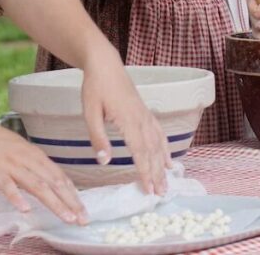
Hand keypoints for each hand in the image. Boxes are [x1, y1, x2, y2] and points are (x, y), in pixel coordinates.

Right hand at [0, 114, 88, 224]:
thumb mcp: (18, 150)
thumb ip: (32, 165)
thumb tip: (45, 178)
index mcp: (34, 155)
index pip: (59, 176)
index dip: (73, 194)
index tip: (83, 209)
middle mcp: (27, 159)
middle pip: (54, 182)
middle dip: (70, 202)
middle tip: (83, 219)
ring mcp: (11, 165)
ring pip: (37, 185)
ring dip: (53, 203)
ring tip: (66, 217)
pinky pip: (7, 185)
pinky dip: (16, 197)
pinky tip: (25, 209)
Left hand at [79, 48, 171, 195]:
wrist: (105, 65)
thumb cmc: (95, 88)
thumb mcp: (90, 113)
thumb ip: (98, 137)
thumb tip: (105, 161)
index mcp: (128, 121)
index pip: (140, 152)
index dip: (145, 172)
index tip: (148, 189)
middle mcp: (141, 119)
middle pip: (153, 151)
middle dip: (157, 174)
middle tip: (161, 193)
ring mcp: (145, 115)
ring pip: (159, 143)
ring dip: (163, 163)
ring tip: (169, 180)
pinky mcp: (145, 112)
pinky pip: (159, 132)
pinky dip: (166, 147)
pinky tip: (168, 157)